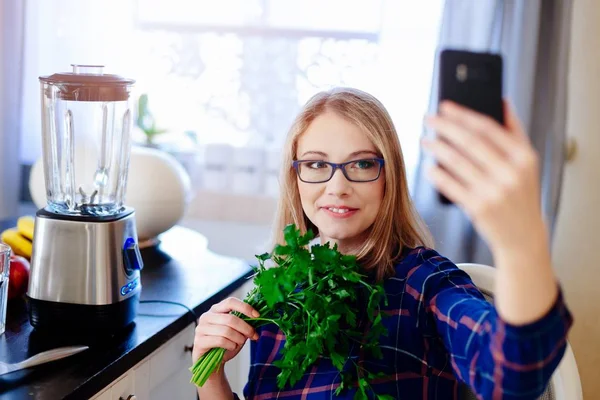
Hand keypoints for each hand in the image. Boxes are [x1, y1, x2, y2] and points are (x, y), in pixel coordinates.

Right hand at [192, 297, 259, 364]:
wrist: (212, 363)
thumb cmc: (225, 345)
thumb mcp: (237, 332)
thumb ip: (244, 323)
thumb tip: (257, 318)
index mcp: (216, 309)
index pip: (230, 302)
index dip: (245, 307)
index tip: (257, 315)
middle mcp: (207, 316)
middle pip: (231, 318)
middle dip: (246, 328)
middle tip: (254, 335)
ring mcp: (201, 328)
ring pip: (226, 331)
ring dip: (238, 339)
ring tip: (240, 343)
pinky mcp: (199, 341)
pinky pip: (220, 341)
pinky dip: (230, 345)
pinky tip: (231, 347)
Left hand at [422, 100, 546, 253]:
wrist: (523, 237)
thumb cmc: (521, 196)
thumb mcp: (528, 165)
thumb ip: (516, 133)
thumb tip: (502, 100)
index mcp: (524, 157)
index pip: (488, 127)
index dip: (463, 114)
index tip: (444, 106)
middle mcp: (511, 173)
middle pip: (470, 141)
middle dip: (444, 127)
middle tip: (427, 118)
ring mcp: (495, 191)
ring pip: (457, 162)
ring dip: (436, 148)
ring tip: (424, 140)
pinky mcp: (480, 208)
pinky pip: (452, 186)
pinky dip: (438, 174)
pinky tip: (428, 167)